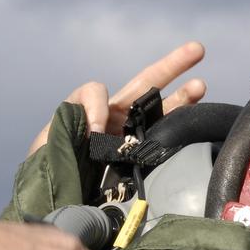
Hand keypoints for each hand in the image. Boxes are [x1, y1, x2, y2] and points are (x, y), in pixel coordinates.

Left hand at [27, 41, 206, 154]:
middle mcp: (112, 118)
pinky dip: (181, 128)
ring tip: (201, 86)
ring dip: (183, 97)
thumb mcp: (49, 142)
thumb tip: (99, 125)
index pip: (95, 91)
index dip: (96, 107)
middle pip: (143, 84)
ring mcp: (130, 136)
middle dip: (170, 66)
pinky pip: (163, 139)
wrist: (55, 200)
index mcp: (86, 110)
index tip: (93, 133)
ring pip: (161, 109)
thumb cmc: (48, 169)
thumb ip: (67, 125)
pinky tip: (197, 123)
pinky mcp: (141, 158)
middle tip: (197, 49)